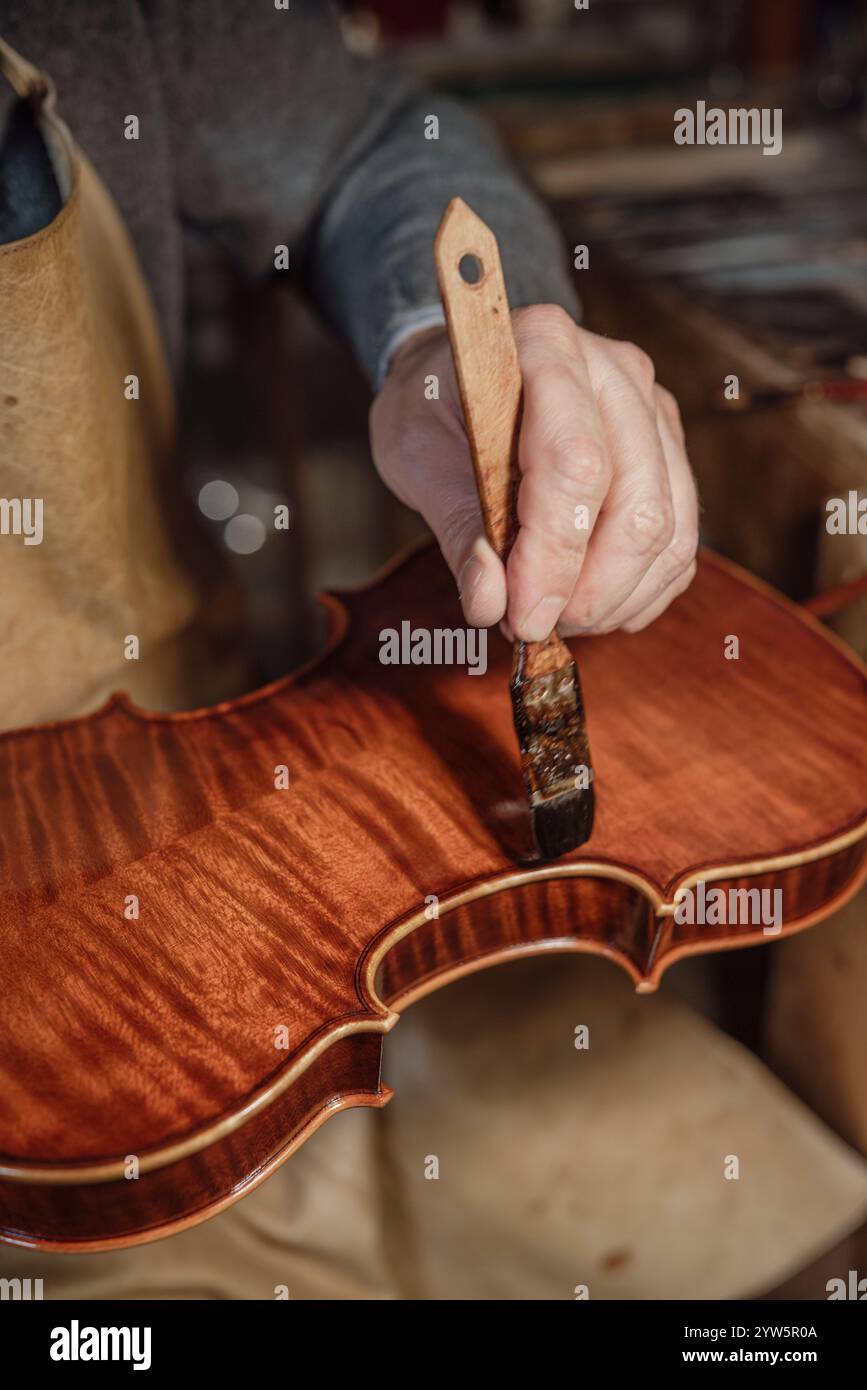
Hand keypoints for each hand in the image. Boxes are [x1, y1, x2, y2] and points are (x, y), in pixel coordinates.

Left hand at [369, 305, 697, 639]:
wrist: (464, 377)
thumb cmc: (435, 410)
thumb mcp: (417, 457)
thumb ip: (458, 530)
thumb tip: (490, 604)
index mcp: (547, 347)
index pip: (576, 463)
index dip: (554, 555)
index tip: (523, 618)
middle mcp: (616, 372)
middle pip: (639, 503)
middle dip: (592, 589)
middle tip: (536, 626)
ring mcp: (653, 412)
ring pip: (670, 528)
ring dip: (617, 597)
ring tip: (558, 619)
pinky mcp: (669, 453)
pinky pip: (680, 540)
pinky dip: (641, 591)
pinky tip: (593, 607)